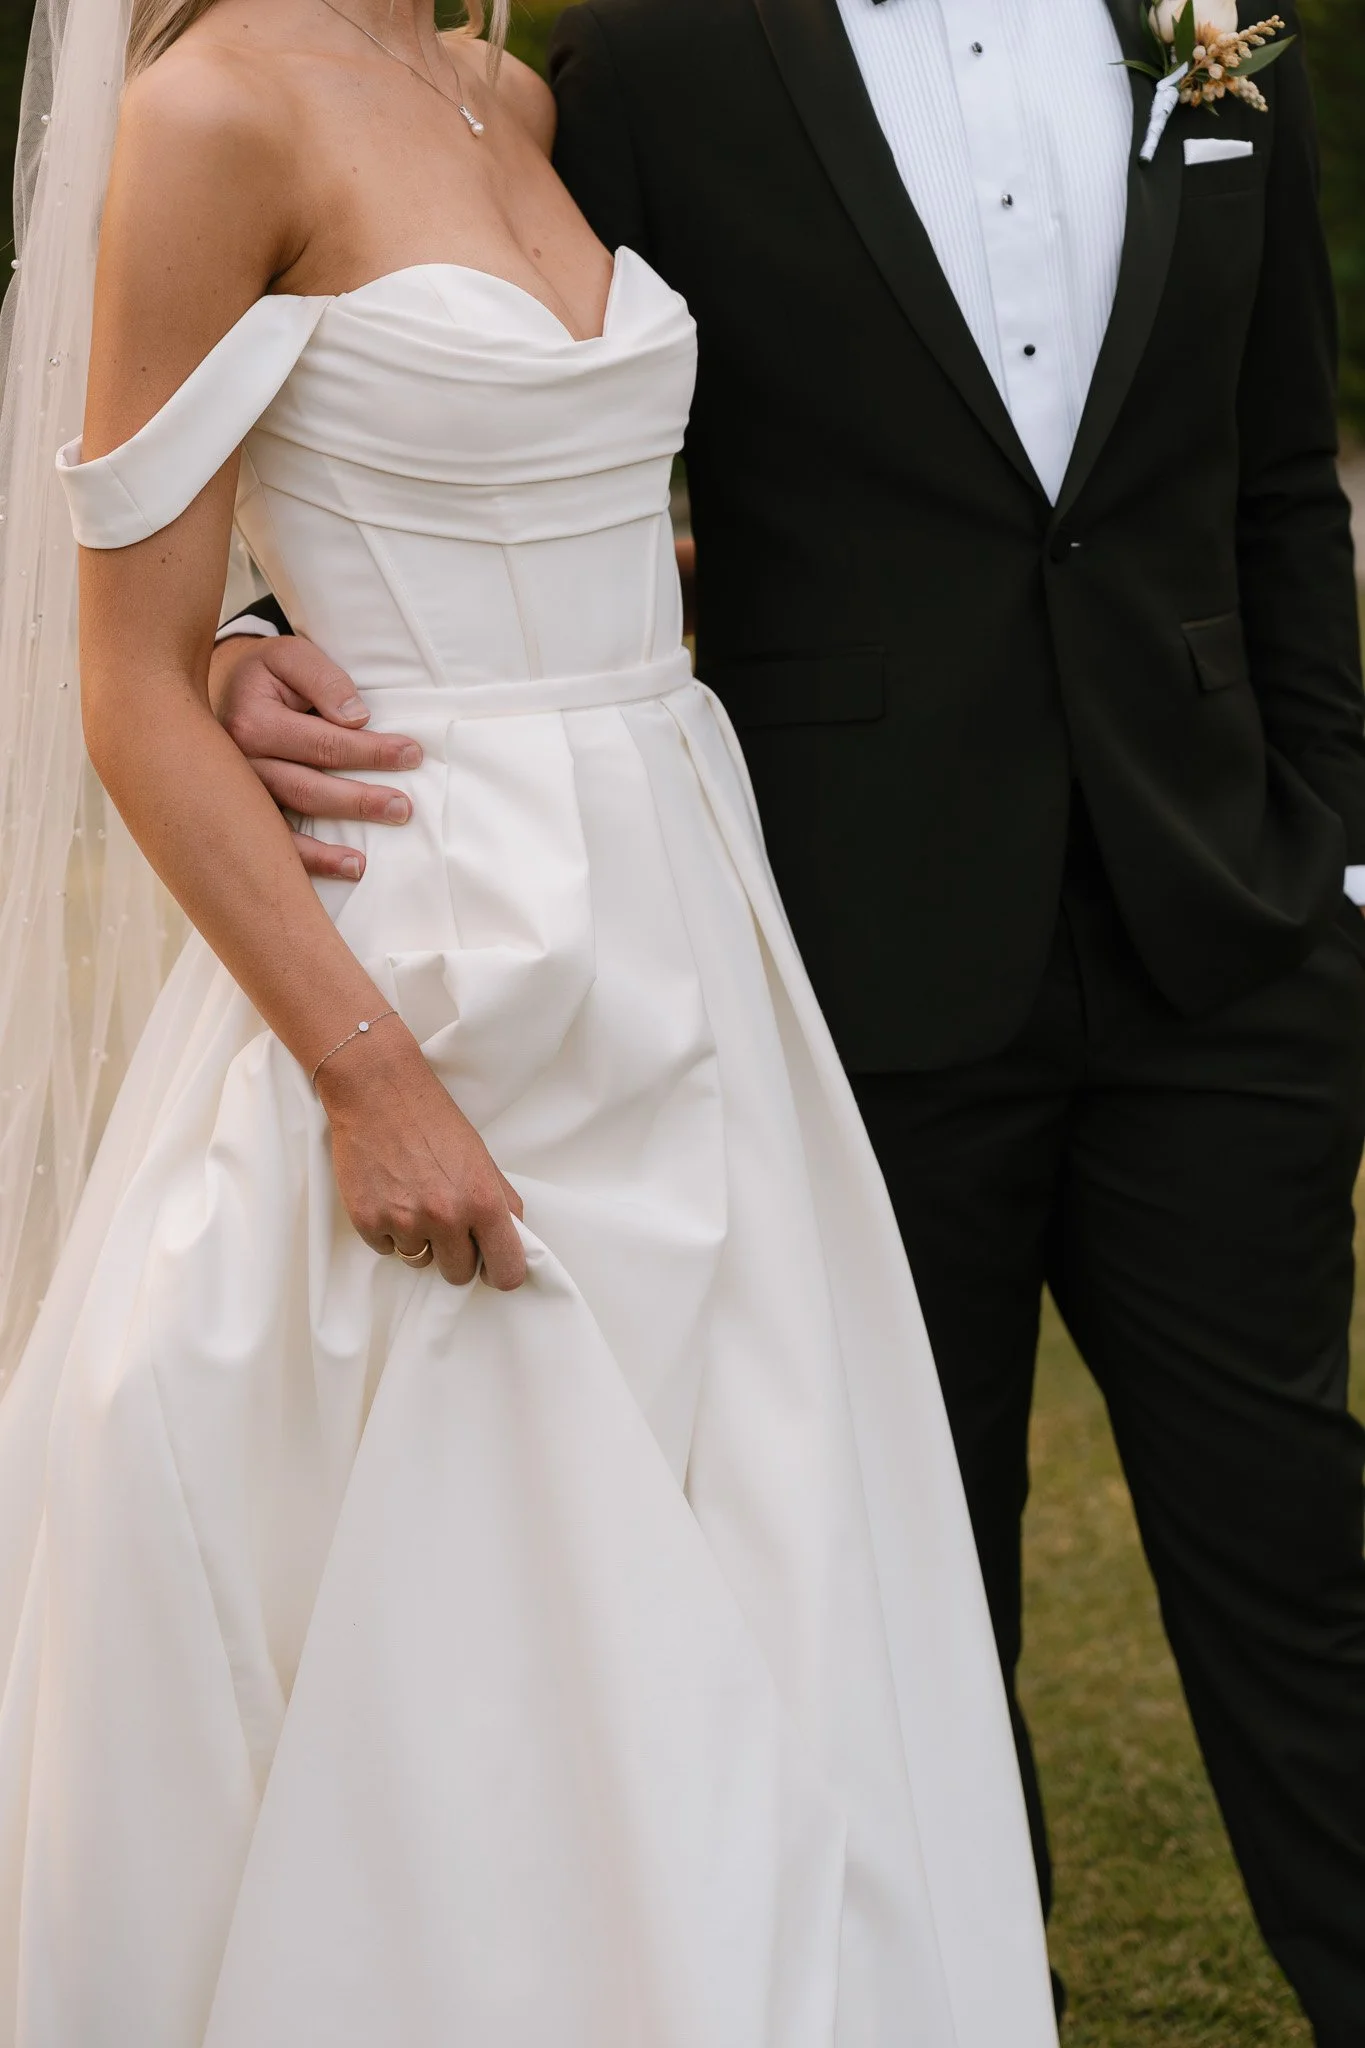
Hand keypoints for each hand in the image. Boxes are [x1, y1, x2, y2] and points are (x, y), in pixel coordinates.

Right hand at [209, 633, 422, 881]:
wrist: (221, 689)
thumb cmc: (266, 674)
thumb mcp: (292, 656)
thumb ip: (325, 679)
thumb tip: (357, 719)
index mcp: (252, 721)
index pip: (324, 742)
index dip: (371, 751)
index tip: (411, 755)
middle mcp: (238, 762)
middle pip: (308, 787)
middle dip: (360, 800)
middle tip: (403, 808)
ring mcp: (237, 793)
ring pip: (288, 823)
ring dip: (330, 846)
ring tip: (365, 861)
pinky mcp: (240, 811)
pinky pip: (273, 843)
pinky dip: (308, 862)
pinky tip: (345, 871)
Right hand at [317, 1020, 526, 1289]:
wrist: (377, 1091)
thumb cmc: (433, 1120)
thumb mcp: (482, 1159)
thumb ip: (501, 1204)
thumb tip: (513, 1241)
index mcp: (483, 1203)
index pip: (506, 1271)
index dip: (499, 1271)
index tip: (491, 1265)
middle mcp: (446, 1218)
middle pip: (458, 1274)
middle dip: (455, 1255)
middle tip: (445, 1222)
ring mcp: (404, 1223)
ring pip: (419, 1261)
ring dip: (419, 1240)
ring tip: (412, 1198)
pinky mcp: (367, 1221)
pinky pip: (386, 1248)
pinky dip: (387, 1230)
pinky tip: (388, 1194)